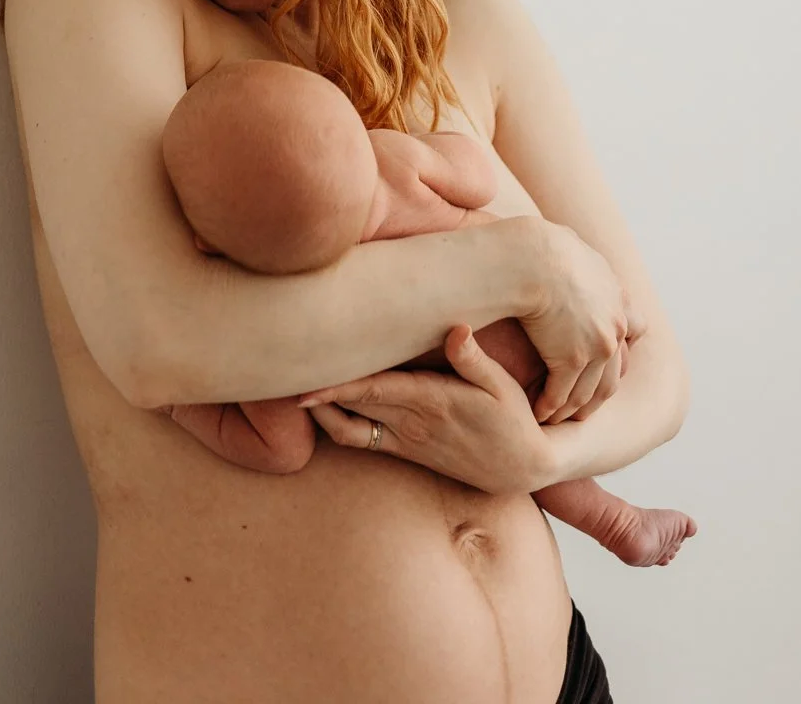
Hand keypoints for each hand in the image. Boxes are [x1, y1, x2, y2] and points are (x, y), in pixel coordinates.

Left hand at [299, 326, 554, 494]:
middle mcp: (411, 424)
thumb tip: (457, 330)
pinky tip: (321, 405)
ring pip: (348, 427)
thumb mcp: (503, 387)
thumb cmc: (513, 420)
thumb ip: (475, 360)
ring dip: (319, 410)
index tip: (305, 379)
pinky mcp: (404, 452)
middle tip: (280, 370)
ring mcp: (404, 441)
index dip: (338, 385)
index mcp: (433, 402)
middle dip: (317, 392)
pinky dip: (335, 423)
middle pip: (351, 407)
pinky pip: (359, 439)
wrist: (520, 470)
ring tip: (292, 386)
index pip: (374, 390)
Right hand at [517, 220, 634, 425]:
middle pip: (613, 372)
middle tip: (581, 408)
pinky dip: (551, 407)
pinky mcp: (573, 360)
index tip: (601, 365)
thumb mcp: (574, 246)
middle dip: (596, 394)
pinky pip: (562, 394)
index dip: (617, 351)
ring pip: (590, 391)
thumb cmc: (543, 246)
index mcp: (617, 297)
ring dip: (573, 408)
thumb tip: (570, 249)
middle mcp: (614, 324)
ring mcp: (598, 345)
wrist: (534, 257)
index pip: (631, 332)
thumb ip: (580, 260)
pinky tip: (539, 413)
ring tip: (557, 418)